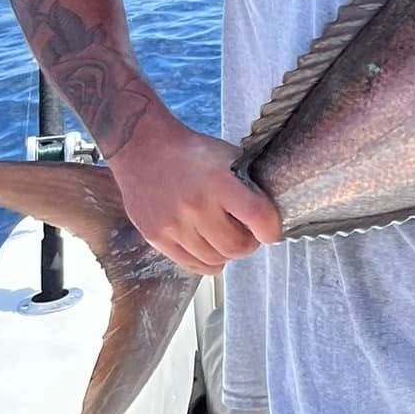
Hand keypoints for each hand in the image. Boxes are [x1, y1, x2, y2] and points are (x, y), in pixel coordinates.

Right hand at [109, 121, 283, 272]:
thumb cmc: (192, 152)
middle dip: (249, 244)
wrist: (143, 148)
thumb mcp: (228, 157)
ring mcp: (174, 225)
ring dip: (227, 253)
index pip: (258, 217)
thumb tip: (270, 211)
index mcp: (220, 182)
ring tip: (225, 237)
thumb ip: (248, 184)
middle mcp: (197, 207)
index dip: (271, 230)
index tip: (271, 231)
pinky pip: (192, 265)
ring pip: (216, 261)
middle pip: (237, 247)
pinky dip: (207, 261)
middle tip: (247, 234)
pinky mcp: (156, 238)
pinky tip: (209, 246)